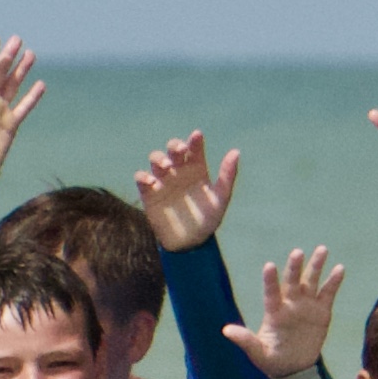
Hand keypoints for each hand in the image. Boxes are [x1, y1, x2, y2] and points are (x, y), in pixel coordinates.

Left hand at [0, 35, 45, 174]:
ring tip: (30, 54)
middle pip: (0, 73)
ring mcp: (1, 111)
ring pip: (13, 85)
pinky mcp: (12, 123)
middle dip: (8, 56)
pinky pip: (24, 106)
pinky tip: (40, 84)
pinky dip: (33, 96)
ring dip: (21, 70)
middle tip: (17, 39)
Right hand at [136, 133, 245, 249]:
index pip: (194, 149)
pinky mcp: (149, 193)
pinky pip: (141, 178)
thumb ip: (227, 175)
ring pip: (156, 159)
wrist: (190, 243)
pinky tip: (152, 182)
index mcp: (197, 168)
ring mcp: (163, 180)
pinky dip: (143, 176)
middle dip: (174, 145)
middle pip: (173, 149)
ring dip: (158, 158)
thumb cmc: (208, 219)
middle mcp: (179, 171)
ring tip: (166, 166)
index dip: (195, 140)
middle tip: (180, 150)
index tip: (197, 135)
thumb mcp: (221, 198)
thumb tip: (235, 151)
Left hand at [236, 245, 344, 374]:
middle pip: (292, 281)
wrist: (294, 368)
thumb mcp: (258, 354)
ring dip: (316, 265)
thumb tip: (225, 330)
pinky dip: (333, 281)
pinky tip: (340, 268)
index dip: (270, 280)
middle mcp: (290, 303)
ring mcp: (306, 305)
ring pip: (311, 281)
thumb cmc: (272, 360)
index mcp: (274, 312)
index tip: (269, 265)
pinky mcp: (321, 311)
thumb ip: (246, 341)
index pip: (271, 293)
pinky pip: (328, 293)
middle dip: (295, 267)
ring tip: (322, 249)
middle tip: (297, 252)